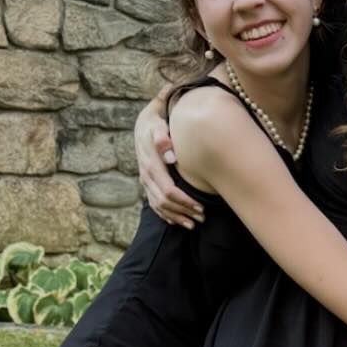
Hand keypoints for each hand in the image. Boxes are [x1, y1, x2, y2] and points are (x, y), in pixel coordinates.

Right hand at [137, 101, 204, 227]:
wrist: (144, 123)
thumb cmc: (158, 122)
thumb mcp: (159, 124)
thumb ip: (163, 138)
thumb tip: (170, 157)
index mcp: (151, 164)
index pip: (168, 190)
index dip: (184, 202)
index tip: (200, 207)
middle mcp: (146, 175)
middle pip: (164, 201)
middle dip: (183, 211)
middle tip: (202, 218)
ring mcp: (145, 180)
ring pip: (158, 205)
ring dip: (175, 216)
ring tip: (192, 224)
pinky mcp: (146, 182)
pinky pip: (153, 203)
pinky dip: (164, 214)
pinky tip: (176, 221)